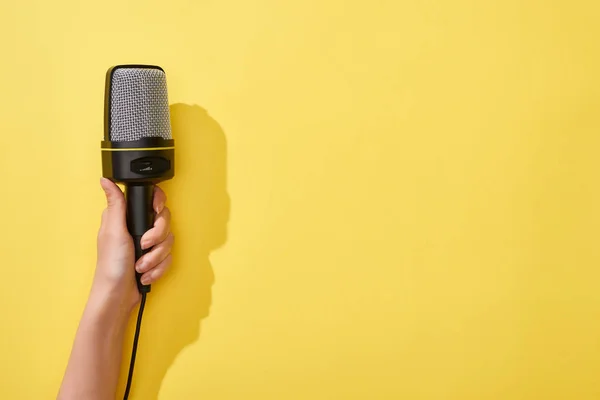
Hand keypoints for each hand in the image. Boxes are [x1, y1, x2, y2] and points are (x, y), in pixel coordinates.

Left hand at [94, 178, 173, 310]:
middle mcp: (138, 228)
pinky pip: (169, 258)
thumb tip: (106, 180)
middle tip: (144, 245)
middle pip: (164, 221)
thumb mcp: (113, 230)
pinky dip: (158, 268)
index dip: (158, 206)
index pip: (152, 201)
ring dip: (156, 257)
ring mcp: (147, 244)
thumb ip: (116, 203)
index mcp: (127, 217)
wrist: (118, 296)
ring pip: (169, 241)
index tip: (156, 212)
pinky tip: (145, 273)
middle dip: (157, 238)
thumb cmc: (111, 265)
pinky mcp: (154, 259)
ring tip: (141, 266)